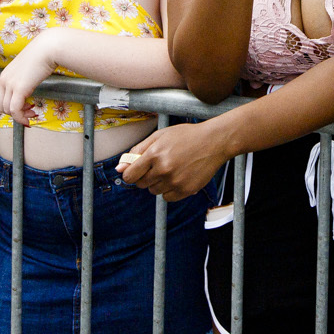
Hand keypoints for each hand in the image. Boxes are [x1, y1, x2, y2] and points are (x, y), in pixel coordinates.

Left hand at [0, 28, 63, 125]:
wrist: (48, 48)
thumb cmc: (42, 55)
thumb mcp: (27, 67)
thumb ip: (23, 76)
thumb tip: (29, 84)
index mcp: (4, 75)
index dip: (7, 105)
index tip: (22, 105)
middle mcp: (4, 80)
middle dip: (13, 113)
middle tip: (29, 110)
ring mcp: (10, 84)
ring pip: (7, 110)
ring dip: (20, 115)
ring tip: (32, 112)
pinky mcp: (19, 88)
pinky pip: (15, 110)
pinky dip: (21, 118)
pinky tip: (30, 118)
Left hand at [116, 115, 234, 200]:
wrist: (214, 142)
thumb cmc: (186, 136)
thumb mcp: (159, 136)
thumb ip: (137, 151)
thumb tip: (119, 169)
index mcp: (154, 154)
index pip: (130, 175)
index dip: (130, 174)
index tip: (135, 172)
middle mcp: (163, 169)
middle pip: (141, 184)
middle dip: (146, 176)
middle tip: (159, 165)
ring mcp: (175, 181)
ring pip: (154, 191)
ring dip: (159, 183)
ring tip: (172, 169)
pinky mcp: (186, 190)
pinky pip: (167, 198)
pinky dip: (170, 190)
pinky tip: (179, 177)